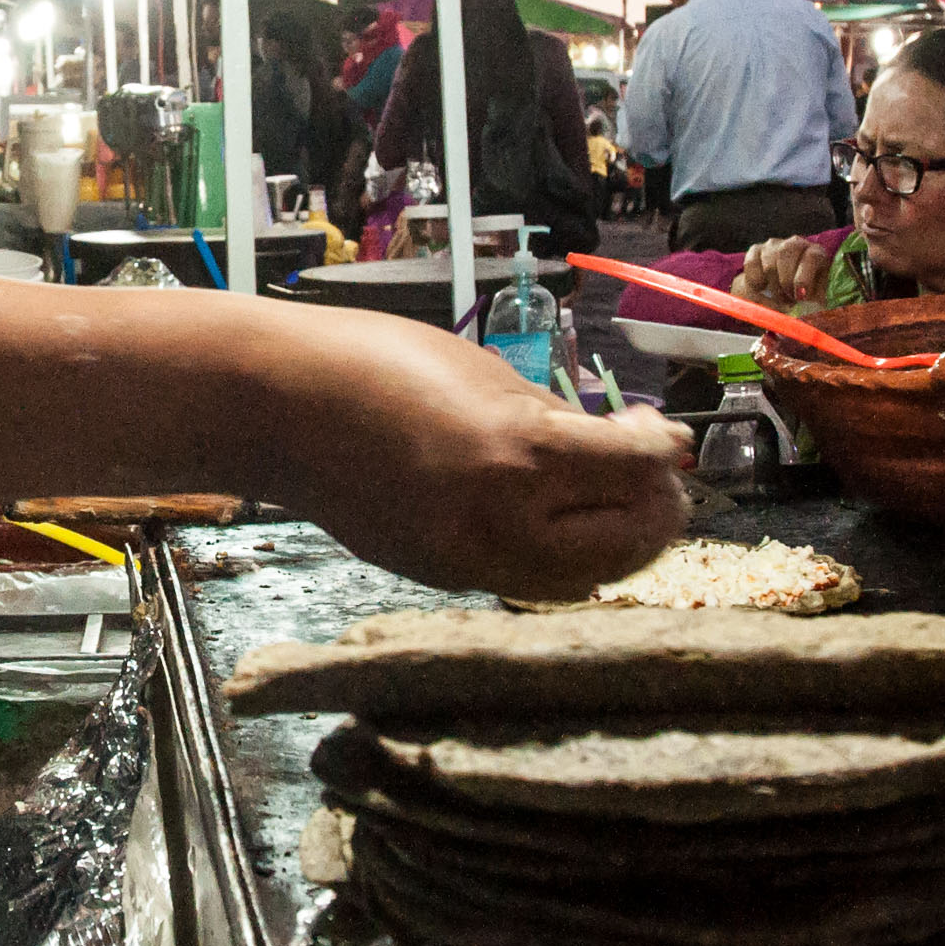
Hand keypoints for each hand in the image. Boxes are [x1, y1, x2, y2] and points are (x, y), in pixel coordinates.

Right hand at [272, 319, 691, 600]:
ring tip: (612, 498)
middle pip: (627, 547)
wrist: (276, 408)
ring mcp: (469, 563)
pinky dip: (563, 555)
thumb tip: (624, 447)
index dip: (663, 450)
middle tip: (653, 470)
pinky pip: (529, 582)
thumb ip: (558, 421)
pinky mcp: (442, 578)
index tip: (668, 433)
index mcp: (517, 458)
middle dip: (656, 509)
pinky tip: (554, 513)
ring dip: (617, 543)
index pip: (634, 472)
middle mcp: (501, 527)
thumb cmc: (376, 363)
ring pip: (584, 581)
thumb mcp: (487, 375)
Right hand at [735, 233, 839, 306]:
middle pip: (787, 253)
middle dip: (785, 281)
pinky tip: (763, 288)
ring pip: (769, 263)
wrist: (783, 291)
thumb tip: (810, 313)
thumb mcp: (814, 301)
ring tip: (779, 298)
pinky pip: (752, 264)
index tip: (800, 296)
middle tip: (787, 300)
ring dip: (773, 286)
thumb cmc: (803, 296)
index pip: (812, 256)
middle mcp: (796, 244)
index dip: (804, 277)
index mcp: (816, 254)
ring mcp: (774, 245)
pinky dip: (755, 281)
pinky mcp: (756, 250)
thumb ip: (815, 305)